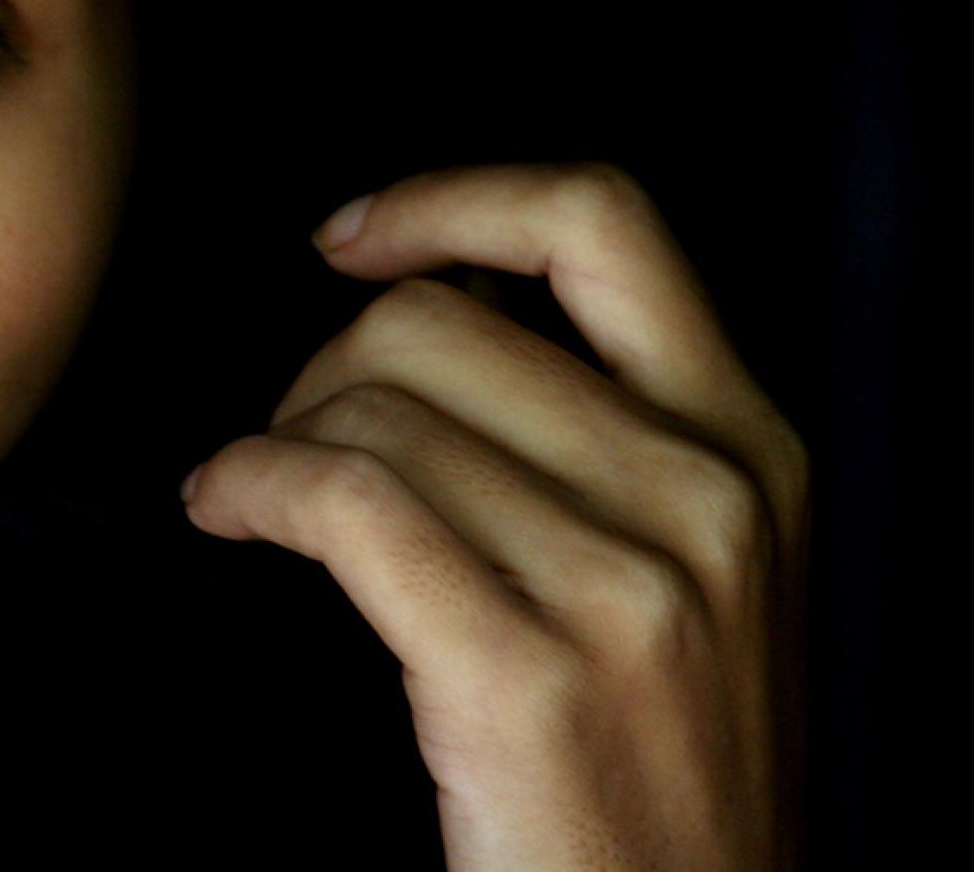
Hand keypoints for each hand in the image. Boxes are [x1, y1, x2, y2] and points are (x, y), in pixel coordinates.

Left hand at [179, 162, 810, 869]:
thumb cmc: (653, 774)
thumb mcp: (686, 578)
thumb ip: (601, 437)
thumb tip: (446, 312)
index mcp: (749, 451)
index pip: (603, 220)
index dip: (450, 198)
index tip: (348, 236)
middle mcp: (708, 497)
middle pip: (437, 320)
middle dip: (319, 366)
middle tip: (289, 443)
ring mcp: (628, 588)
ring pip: (373, 405)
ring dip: (271, 438)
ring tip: (252, 494)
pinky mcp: (527, 674)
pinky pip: (339, 498)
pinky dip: (247, 484)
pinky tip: (224, 511)